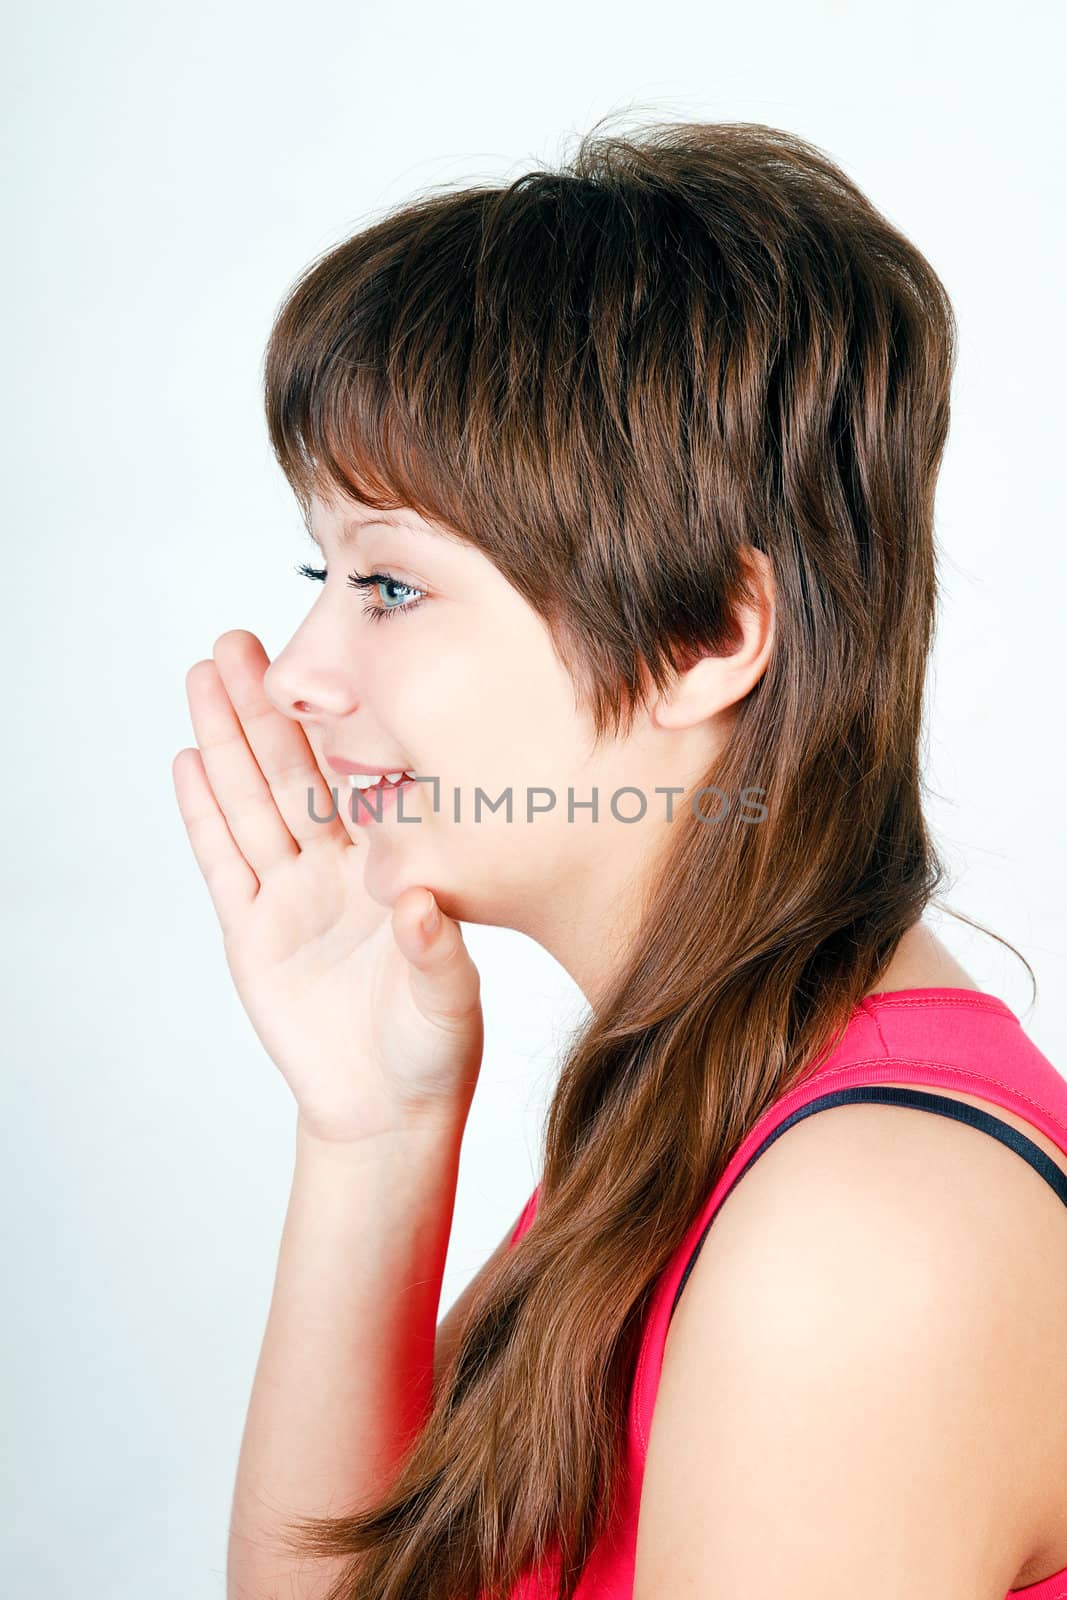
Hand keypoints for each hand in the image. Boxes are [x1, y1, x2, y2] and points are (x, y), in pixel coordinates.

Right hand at [172, 629, 482, 1143]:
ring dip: (225, 742)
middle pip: (293, 773)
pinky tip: (187, 760)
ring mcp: (290, 894)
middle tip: (243, 641)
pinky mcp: (250, 930)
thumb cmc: (433, 1048)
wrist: (385, 1106)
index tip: (326, 661)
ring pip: (251, 802)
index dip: (338, 723)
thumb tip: (419, 905)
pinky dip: (204, 813)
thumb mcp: (449, 1002)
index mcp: (391, 865)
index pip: (359, 779)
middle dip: (266, 709)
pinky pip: (223, 861)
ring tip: (204, 676)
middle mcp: (338, 867)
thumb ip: (437, 953)